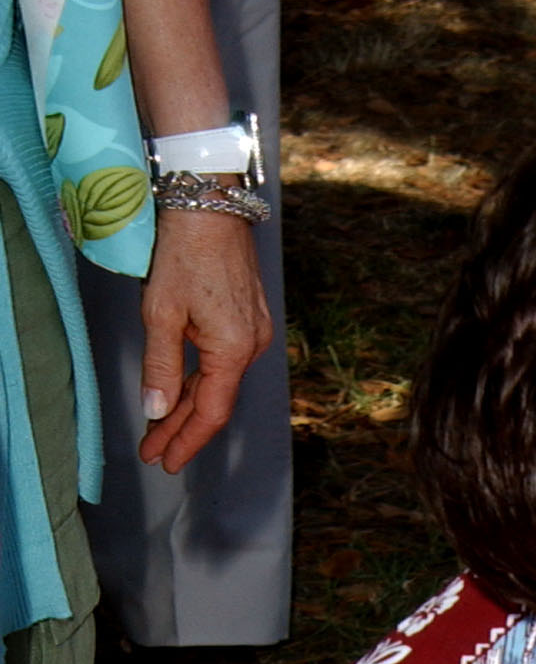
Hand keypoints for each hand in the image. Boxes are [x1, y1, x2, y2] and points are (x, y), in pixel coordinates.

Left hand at [137, 207, 271, 470]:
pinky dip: (201, 380)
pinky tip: (182, 389)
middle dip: (181, 428)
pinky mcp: (250, 318)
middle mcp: (252, 347)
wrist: (211, 202)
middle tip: (153, 451)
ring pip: (218, 382)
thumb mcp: (161, 313)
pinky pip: (224, 361)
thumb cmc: (186, 252)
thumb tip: (157, 411)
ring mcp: (254, 333)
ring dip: (189, 405)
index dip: (186, 441)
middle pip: (214, 401)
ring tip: (160, 427)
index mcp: (234, 351)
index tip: (163, 461)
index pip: (210, 413)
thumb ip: (161, 366)